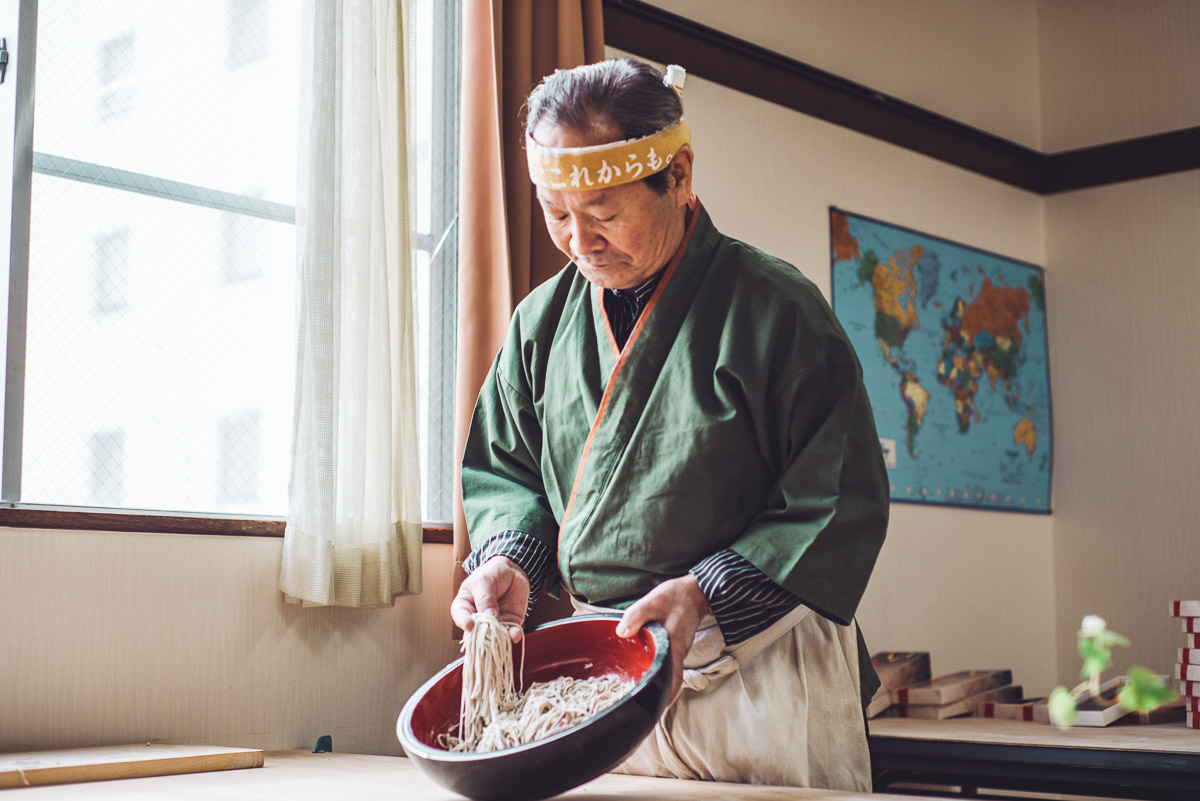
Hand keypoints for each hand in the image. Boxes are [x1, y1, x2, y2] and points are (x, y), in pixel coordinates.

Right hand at [451, 556, 528, 642]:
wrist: (513, 571)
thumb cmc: (492, 573)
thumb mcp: (484, 580)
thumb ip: (485, 598)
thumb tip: (489, 616)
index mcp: (464, 606)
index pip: (460, 617)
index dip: (463, 622)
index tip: (469, 625)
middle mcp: (477, 618)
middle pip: (476, 632)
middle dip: (482, 636)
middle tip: (488, 635)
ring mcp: (494, 622)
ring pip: (494, 636)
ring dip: (499, 639)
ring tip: (504, 636)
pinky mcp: (509, 623)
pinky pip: (511, 633)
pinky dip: (513, 635)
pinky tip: (515, 634)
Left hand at [615, 574, 710, 699]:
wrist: (694, 591)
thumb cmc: (675, 596)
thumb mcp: (653, 601)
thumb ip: (636, 616)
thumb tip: (621, 633)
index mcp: (673, 646)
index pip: (672, 679)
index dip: (664, 698)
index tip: (653, 712)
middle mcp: (678, 653)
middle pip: (669, 681)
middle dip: (656, 696)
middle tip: (638, 708)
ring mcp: (677, 651)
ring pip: (667, 673)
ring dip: (656, 684)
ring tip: (637, 694)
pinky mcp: (674, 647)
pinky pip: (666, 664)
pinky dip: (656, 671)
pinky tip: (643, 671)